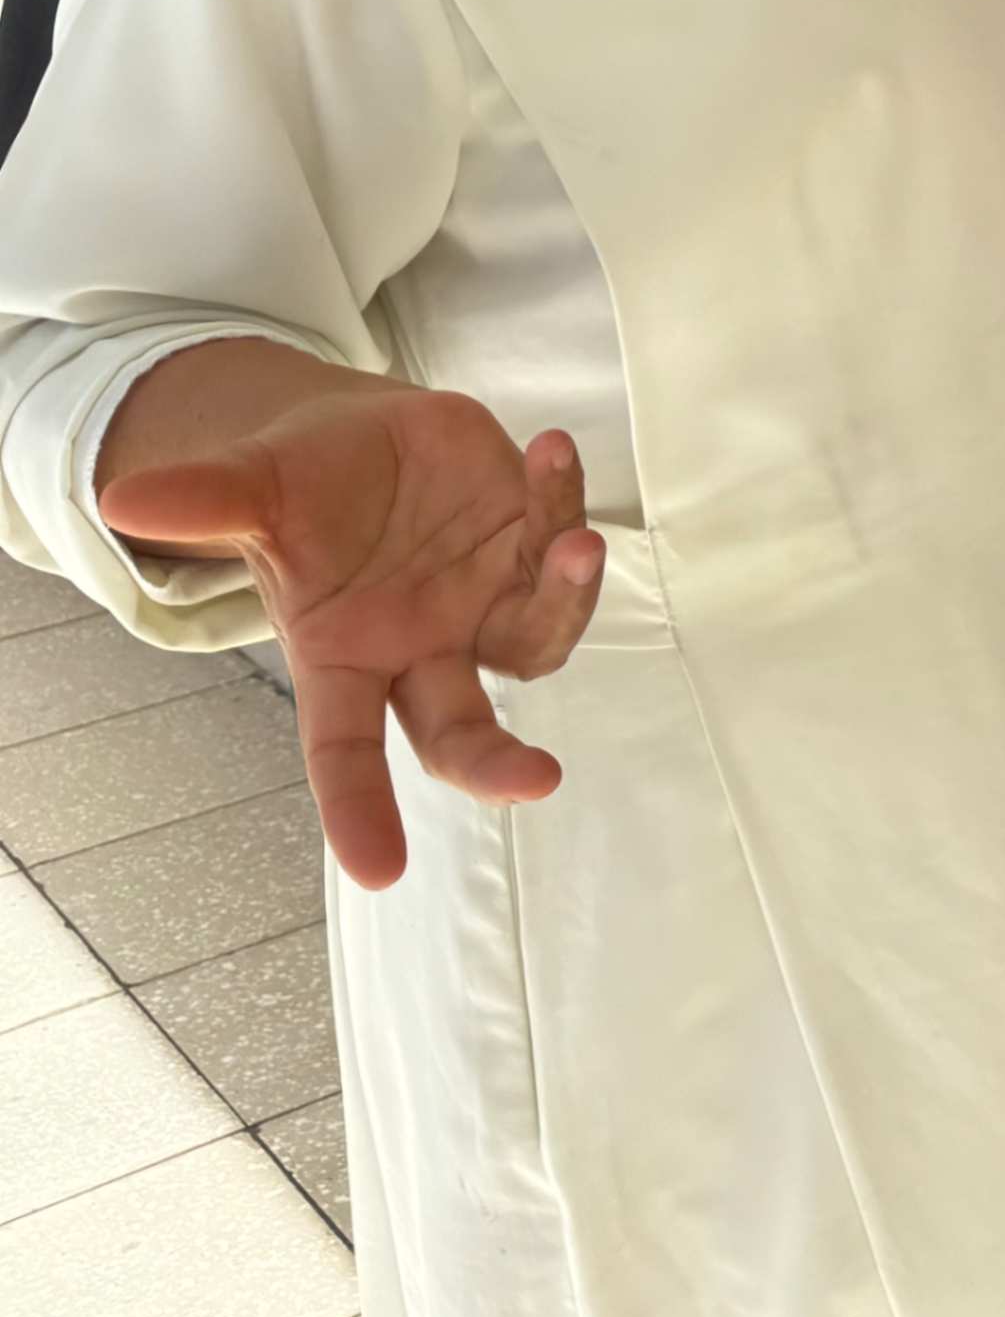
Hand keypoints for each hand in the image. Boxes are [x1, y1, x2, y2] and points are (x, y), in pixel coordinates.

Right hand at [97, 385, 604, 889]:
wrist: (363, 442)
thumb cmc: (299, 490)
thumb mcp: (250, 490)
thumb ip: (204, 501)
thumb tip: (118, 499)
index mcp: (344, 660)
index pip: (344, 751)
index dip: (357, 810)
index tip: (380, 873)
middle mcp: (423, 647)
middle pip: (463, 729)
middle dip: (494, 762)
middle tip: (537, 780)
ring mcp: (485, 600)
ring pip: (539, 634)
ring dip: (565, 596)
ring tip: (575, 543)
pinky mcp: (531, 541)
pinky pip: (558, 533)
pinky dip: (561, 497)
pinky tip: (551, 450)